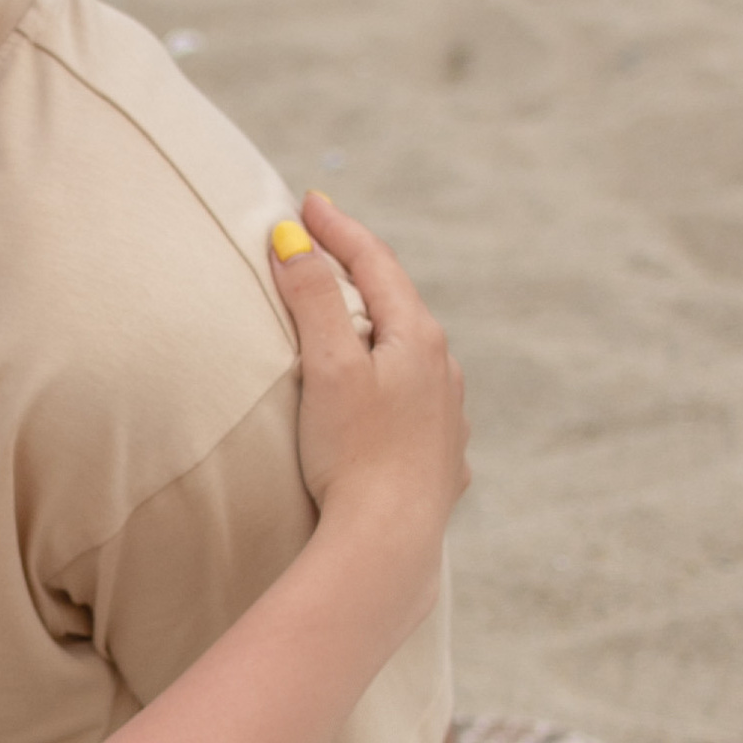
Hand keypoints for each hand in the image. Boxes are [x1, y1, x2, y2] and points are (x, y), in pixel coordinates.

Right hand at [271, 194, 468, 540]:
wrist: (388, 542)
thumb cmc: (353, 453)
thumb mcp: (328, 365)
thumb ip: (313, 298)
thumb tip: (296, 242)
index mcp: (417, 338)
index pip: (375, 263)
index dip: (338, 229)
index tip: (307, 200)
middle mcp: (443, 370)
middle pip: (399, 303)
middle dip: (362, 270)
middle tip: (328, 244)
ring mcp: (447, 417)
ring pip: (414, 354)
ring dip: (382, 327)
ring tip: (359, 315)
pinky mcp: (440, 460)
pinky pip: (418, 404)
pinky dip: (395, 383)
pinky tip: (389, 400)